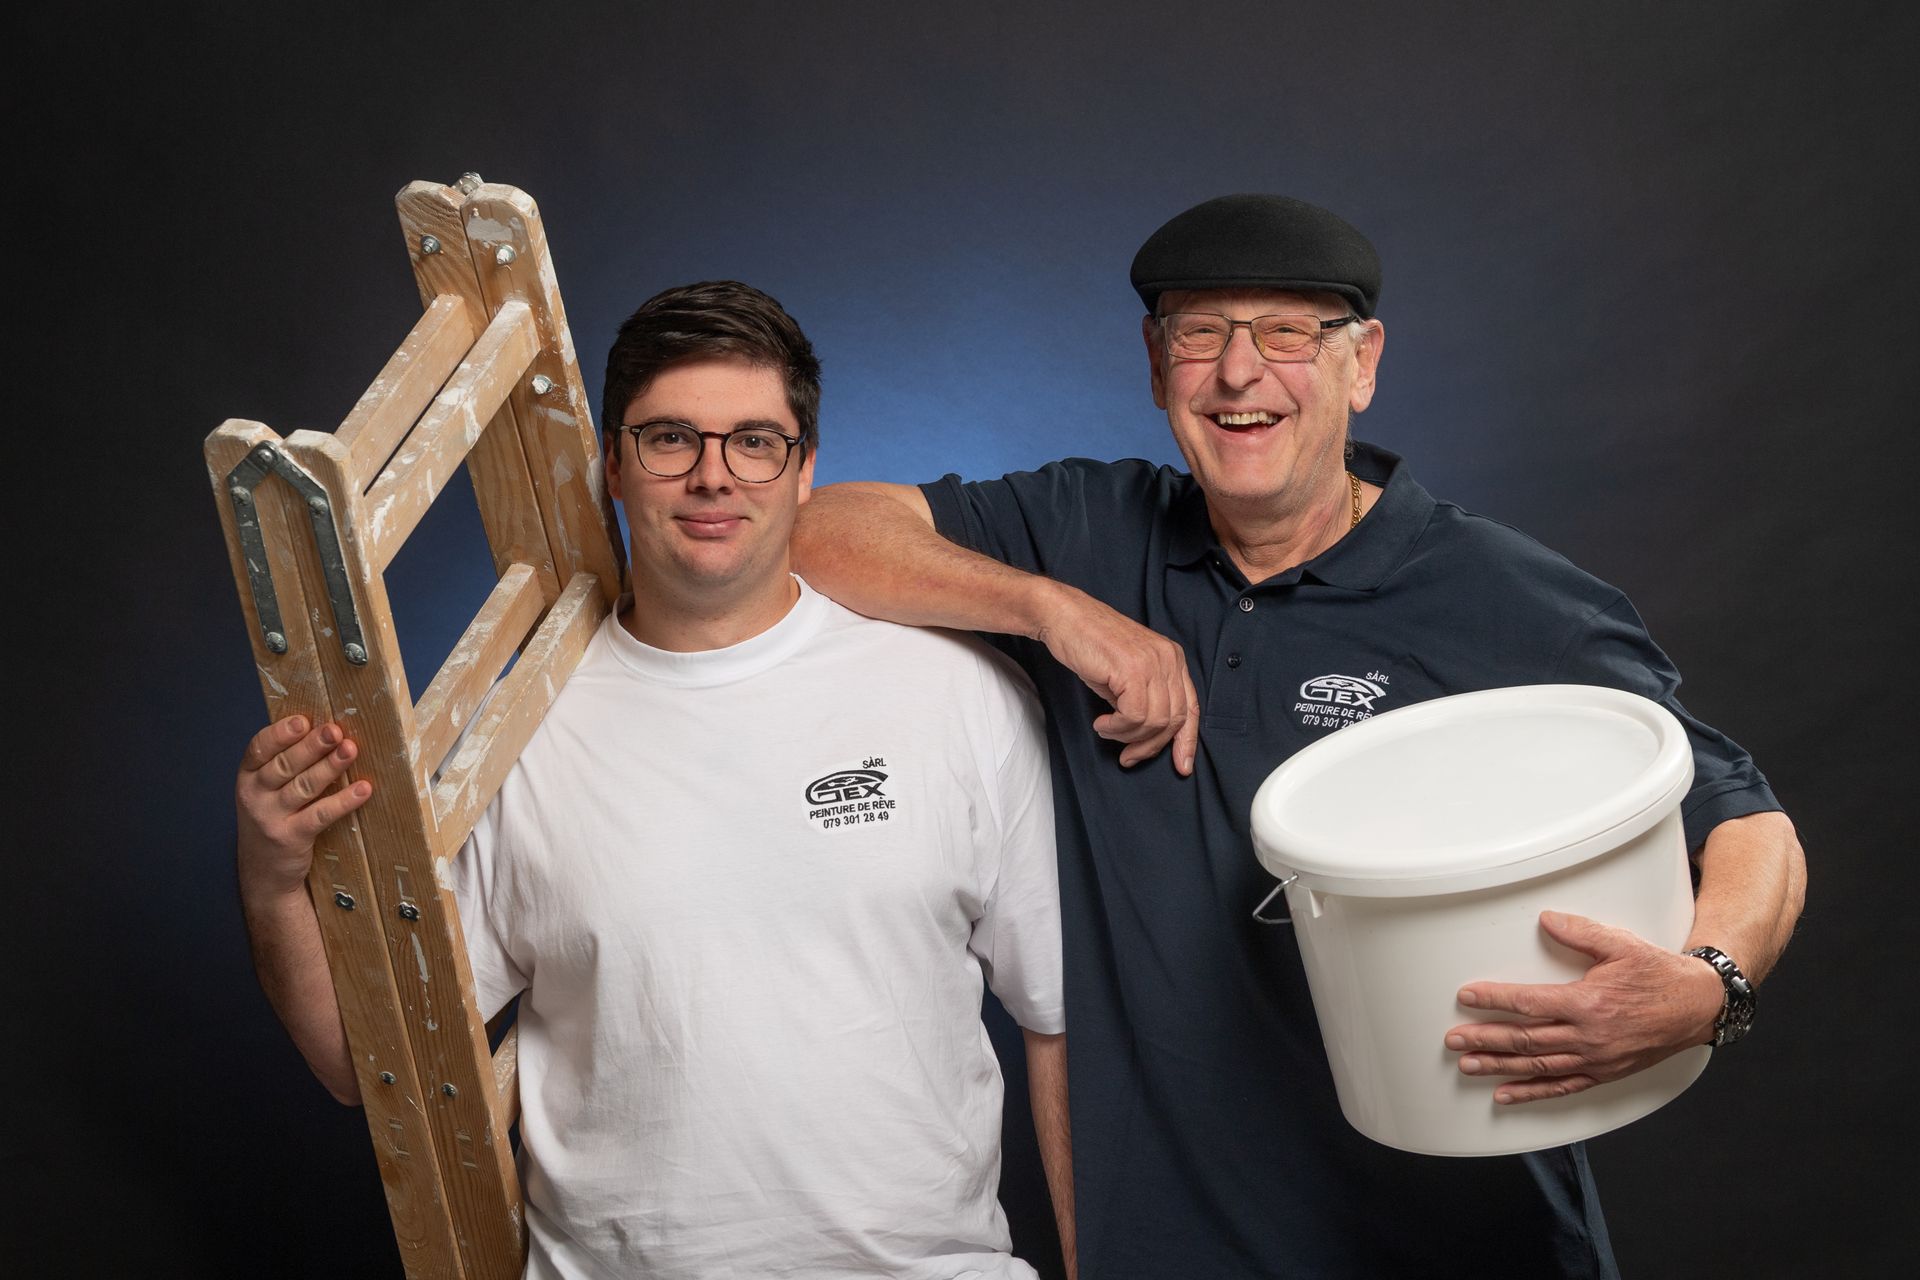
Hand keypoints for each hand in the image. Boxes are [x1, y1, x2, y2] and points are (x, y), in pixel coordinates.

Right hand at [236, 715, 373, 897]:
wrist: (263, 871)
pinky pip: (320, 815)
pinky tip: (363, 789)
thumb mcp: (266, 789)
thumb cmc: (273, 817)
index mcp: (247, 776)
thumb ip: (284, 763)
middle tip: (335, 730)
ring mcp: (270, 817)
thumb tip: (324, 730)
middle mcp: (254, 795)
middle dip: (312, 745)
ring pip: (303, 786)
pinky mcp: (290, 838)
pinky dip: (343, 801)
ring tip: (350, 750)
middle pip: (285, 765)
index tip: (303, 720)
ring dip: (330, 767)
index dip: (280, 733)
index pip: (259, 748)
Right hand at [1034, 584, 1199, 773]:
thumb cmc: (1090, 644)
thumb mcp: (1127, 673)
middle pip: (1174, 720)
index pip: (1190, 708)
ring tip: (1107, 729)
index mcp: (1172, 658)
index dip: (1187, 741)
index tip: (1182, 766)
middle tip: (1127, 756)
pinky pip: (1134, 715)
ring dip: (1127, 736)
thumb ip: (1144, 698)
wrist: (1064, 617)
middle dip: (1150, 746)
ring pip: (1155, 721)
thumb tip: (1148, 736)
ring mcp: (1152, 662)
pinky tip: (1102, 722)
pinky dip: (1117, 727)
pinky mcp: (1133, 668)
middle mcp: (1168, 659)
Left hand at [1444, 910, 1723, 1104]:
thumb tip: (1545, 920)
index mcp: (1588, 1003)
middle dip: (1485, 1039)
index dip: (1494, 999)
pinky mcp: (1603, 1073)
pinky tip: (1506, 1094)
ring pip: (1538, 1066)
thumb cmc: (1659, 974)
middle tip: (1453, 1039)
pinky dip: (1532, 1092)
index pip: (1528, 1003)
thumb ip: (1580, 932)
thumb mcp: (1621, 945)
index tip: (1466, 996)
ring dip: (1499, 1067)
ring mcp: (1596, 1059)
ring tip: (1468, 1065)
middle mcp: (1589, 1036)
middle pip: (1525, 1040)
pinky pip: (1562, 1086)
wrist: (1698, 1006)